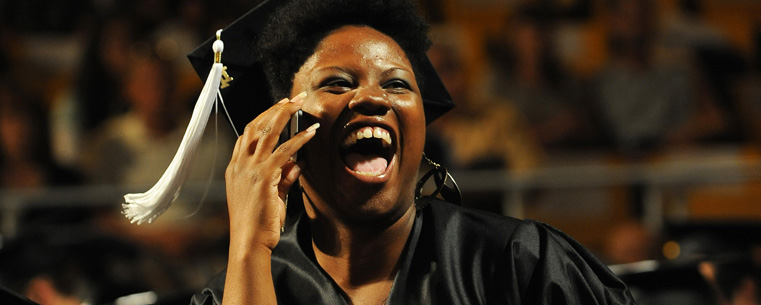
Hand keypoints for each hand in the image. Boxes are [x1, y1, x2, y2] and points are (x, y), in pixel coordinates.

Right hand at [224, 92, 317, 251]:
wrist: (249, 242)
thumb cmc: (259, 224)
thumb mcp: (272, 198)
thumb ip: (284, 179)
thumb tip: (298, 164)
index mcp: (235, 168)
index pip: (248, 134)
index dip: (264, 117)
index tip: (280, 106)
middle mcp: (239, 165)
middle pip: (256, 126)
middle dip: (275, 108)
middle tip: (293, 98)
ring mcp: (249, 169)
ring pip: (267, 132)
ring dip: (285, 114)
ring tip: (301, 104)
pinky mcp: (263, 177)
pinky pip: (283, 151)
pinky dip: (298, 139)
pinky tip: (310, 132)